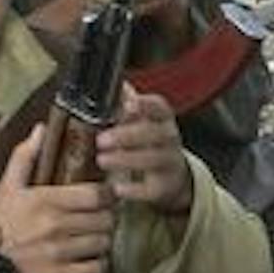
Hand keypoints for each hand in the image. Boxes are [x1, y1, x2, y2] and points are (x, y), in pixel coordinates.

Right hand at [0, 126, 115, 272]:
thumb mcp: (6, 187)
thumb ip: (25, 157)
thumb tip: (42, 129)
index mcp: (47, 199)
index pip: (97, 195)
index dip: (107, 195)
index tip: (106, 196)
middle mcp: (57, 225)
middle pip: (104, 219)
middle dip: (106, 218)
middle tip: (100, 218)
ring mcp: (60, 252)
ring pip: (103, 243)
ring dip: (102, 240)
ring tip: (93, 237)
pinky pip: (96, 269)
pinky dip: (98, 264)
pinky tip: (89, 259)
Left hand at [97, 88, 194, 217]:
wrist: (171, 177)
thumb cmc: (147, 142)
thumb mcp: (140, 120)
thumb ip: (125, 103)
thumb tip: (111, 83)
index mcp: (162, 118)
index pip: (159, 106)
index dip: (145, 104)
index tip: (128, 104)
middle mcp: (170, 138)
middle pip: (154, 133)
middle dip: (127, 135)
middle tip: (102, 140)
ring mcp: (169, 163)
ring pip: (153, 159)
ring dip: (126, 159)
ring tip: (102, 160)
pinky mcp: (163, 188)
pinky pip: (150, 189)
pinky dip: (133, 189)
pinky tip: (116, 188)